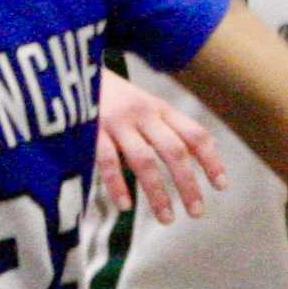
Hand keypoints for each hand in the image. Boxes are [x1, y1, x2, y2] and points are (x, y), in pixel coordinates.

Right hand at [93, 69, 228, 222]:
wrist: (66, 69)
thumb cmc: (107, 95)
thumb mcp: (139, 104)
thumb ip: (160, 128)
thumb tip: (186, 163)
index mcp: (159, 108)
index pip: (194, 134)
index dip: (211, 160)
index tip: (221, 186)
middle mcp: (142, 114)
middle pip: (174, 151)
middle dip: (188, 184)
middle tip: (196, 212)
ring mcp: (117, 122)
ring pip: (144, 162)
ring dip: (158, 193)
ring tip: (167, 219)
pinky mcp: (90, 131)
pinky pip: (108, 163)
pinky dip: (118, 186)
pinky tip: (125, 206)